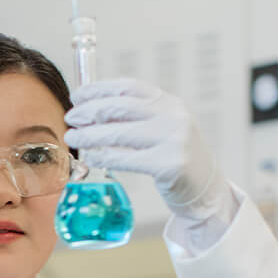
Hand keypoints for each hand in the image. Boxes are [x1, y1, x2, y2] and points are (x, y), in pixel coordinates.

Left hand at [63, 79, 231, 220]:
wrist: (206, 189)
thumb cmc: (175, 158)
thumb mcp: (162, 129)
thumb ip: (135, 118)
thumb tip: (91, 110)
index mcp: (170, 103)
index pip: (128, 88)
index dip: (99, 89)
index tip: (77, 96)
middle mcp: (173, 117)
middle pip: (121, 107)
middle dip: (90, 111)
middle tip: (71, 118)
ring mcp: (173, 140)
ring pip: (119, 132)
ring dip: (90, 135)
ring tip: (73, 138)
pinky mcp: (169, 165)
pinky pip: (126, 159)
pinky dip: (103, 157)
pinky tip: (89, 158)